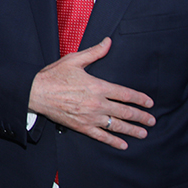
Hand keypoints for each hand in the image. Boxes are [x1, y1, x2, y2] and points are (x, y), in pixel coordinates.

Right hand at [28, 37, 154, 149]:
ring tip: (143, 133)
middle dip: (141, 117)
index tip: (149, 103)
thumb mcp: (74, 60)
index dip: (140, 99)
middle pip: (125, 112)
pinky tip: (123, 145)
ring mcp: (90, 117)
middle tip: (151, 121)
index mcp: (97, 86)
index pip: (125, 94)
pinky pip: (101, 136)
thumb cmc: (54, 75)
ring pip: (117, 126)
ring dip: (132, 130)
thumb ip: (94, 52)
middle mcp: (97, 104)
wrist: (36, 92)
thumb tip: (108, 42)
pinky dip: (114, 141)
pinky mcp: (81, 127)